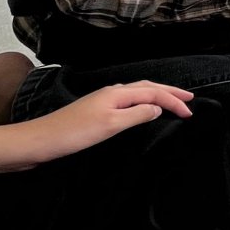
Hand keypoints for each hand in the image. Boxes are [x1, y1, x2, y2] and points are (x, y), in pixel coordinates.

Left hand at [0, 81, 194, 178]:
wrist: (38, 142)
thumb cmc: (72, 134)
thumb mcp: (109, 125)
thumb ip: (136, 114)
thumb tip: (156, 107)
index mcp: (116, 94)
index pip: (153, 92)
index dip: (173, 101)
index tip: (191, 112)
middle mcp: (110, 93)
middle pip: (146, 87)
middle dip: (169, 92)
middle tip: (190, 99)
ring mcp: (101, 102)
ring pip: (136, 93)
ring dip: (156, 96)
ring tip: (171, 101)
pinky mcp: (95, 113)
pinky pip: (127, 102)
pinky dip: (142, 102)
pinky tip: (141, 110)